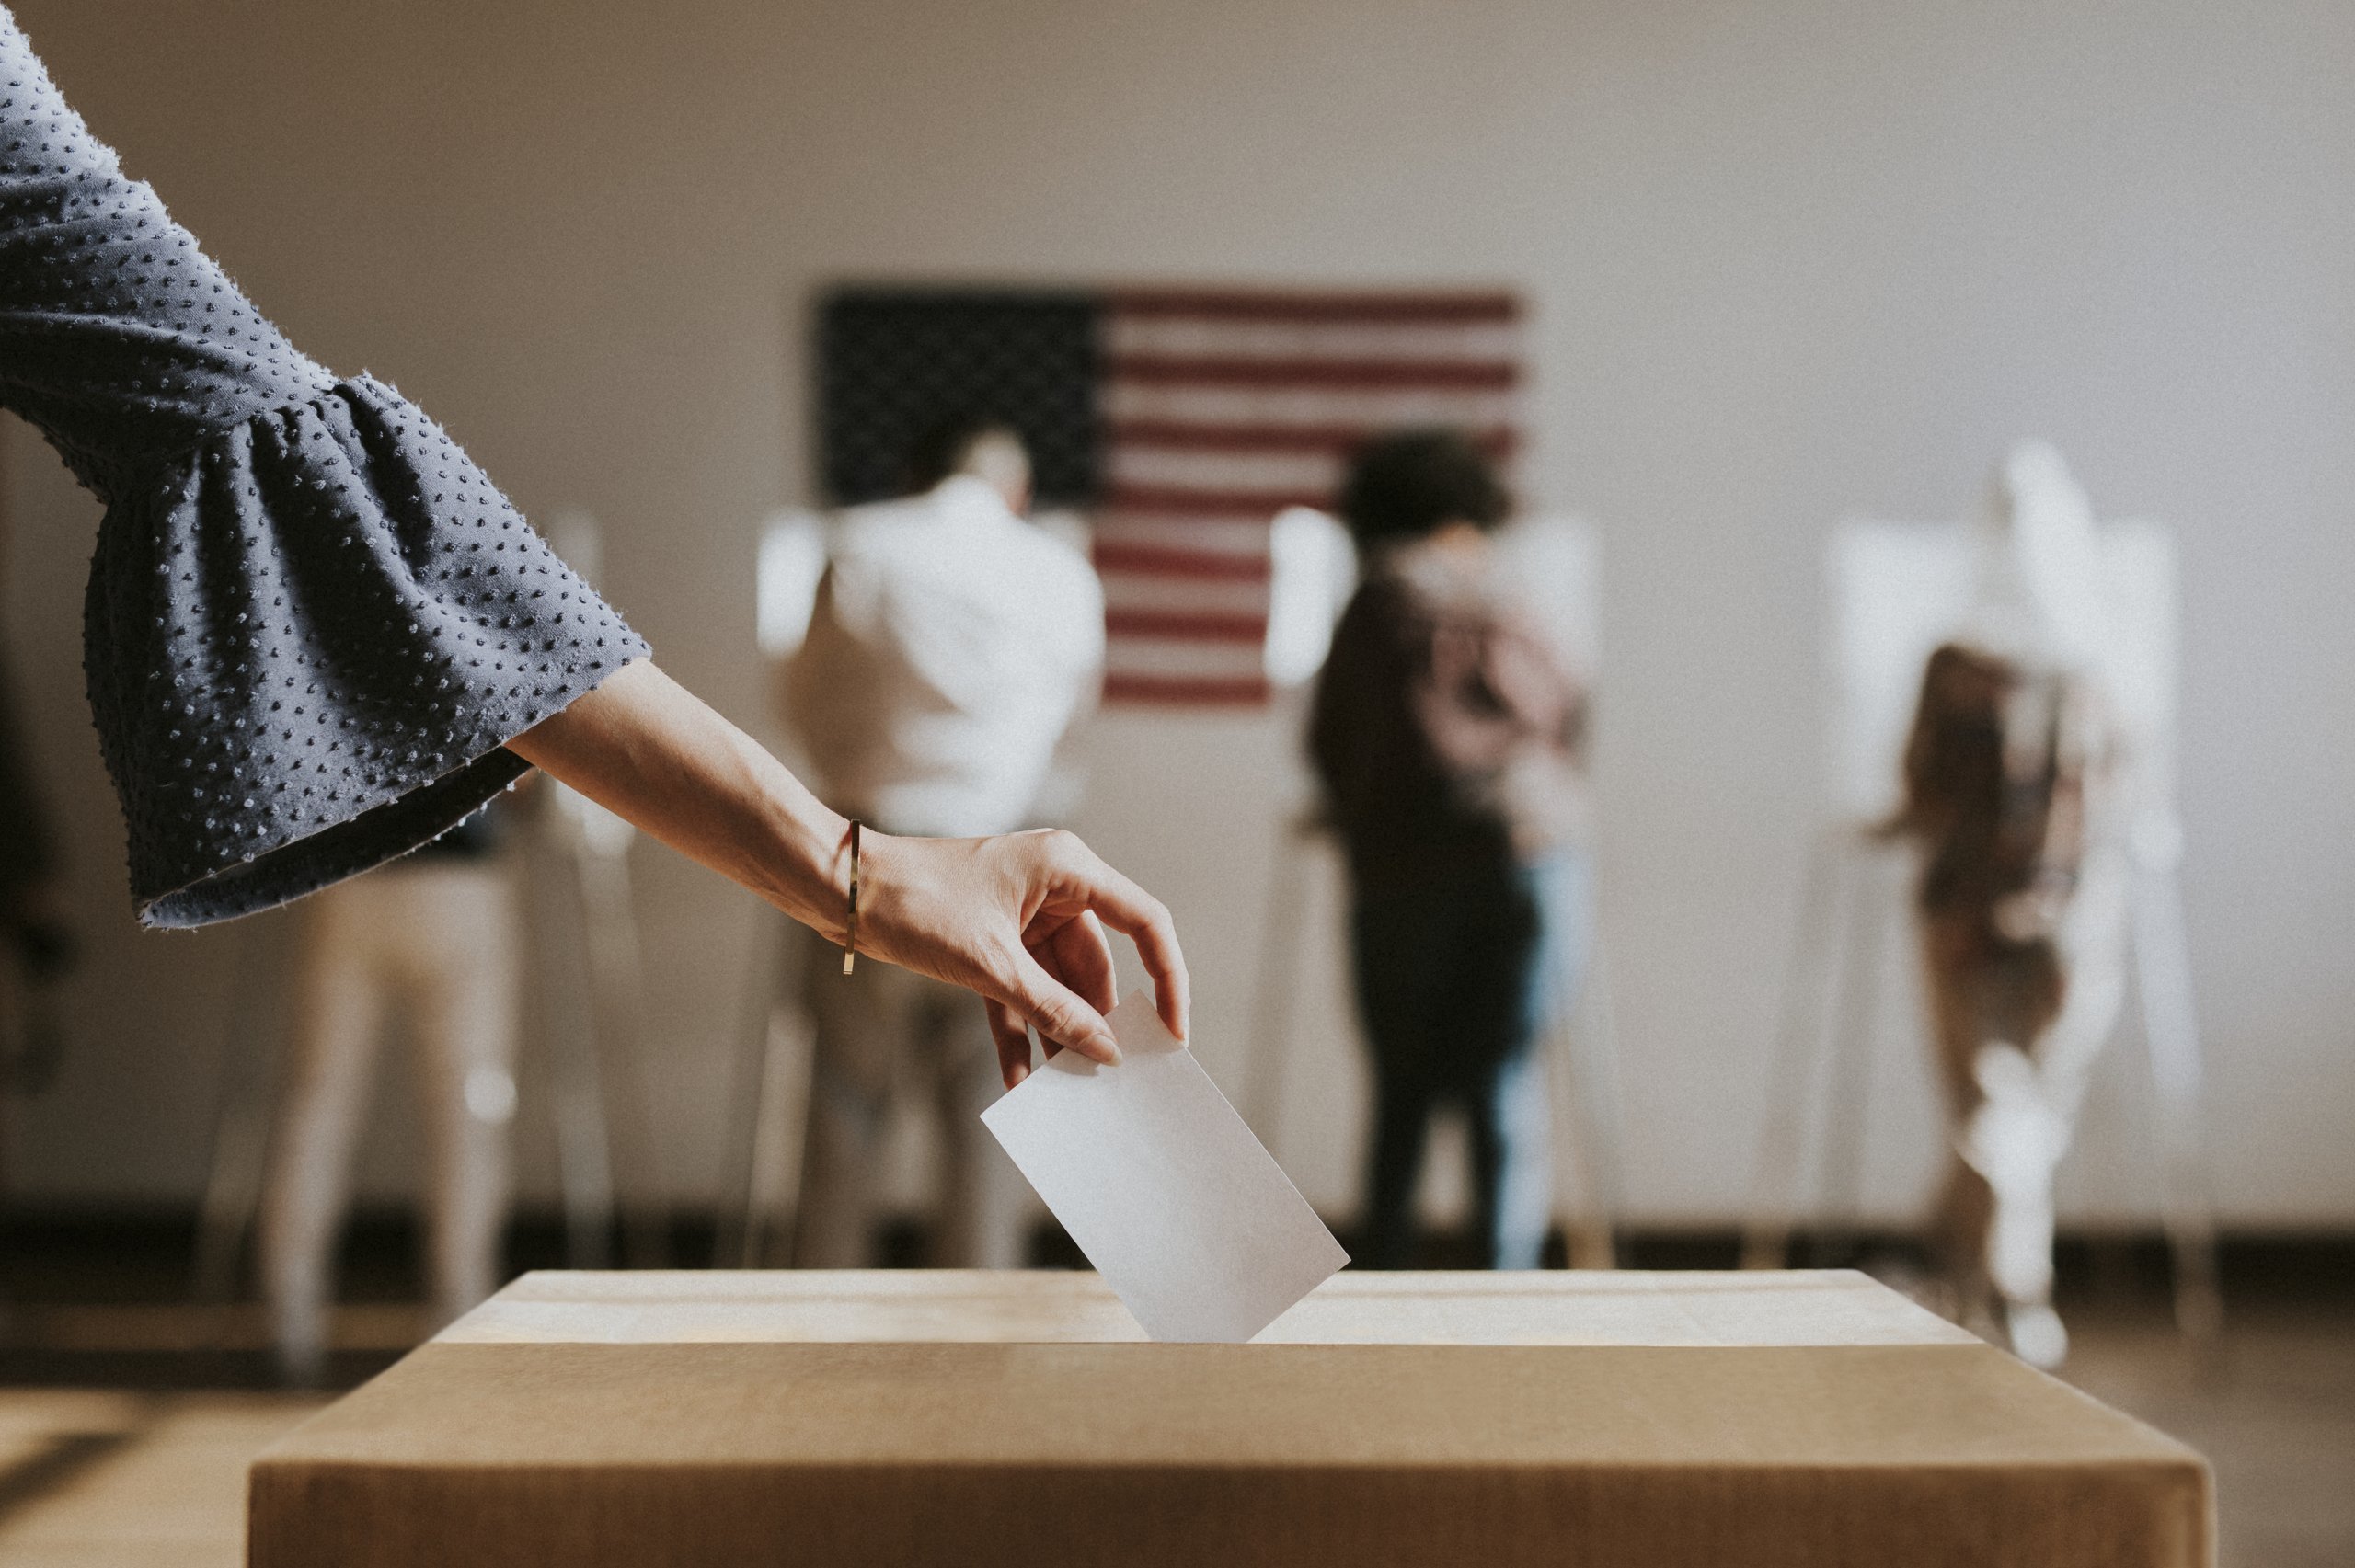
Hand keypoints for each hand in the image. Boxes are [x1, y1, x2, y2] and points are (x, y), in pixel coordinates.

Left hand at [510, 662, 1188, 1089]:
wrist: (839, 890)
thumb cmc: (914, 903)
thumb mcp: (989, 965)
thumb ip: (1053, 1009)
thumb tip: (1105, 1051)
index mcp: (1067, 869)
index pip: (1145, 923)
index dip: (1169, 978)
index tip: (1173, 1034)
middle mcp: (1053, 888)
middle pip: (1100, 965)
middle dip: (1100, 1021)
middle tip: (1111, 1078)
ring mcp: (1021, 917)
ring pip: (1059, 986)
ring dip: (1058, 1033)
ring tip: (1067, 1089)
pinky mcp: (991, 943)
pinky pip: (1020, 994)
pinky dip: (1020, 1031)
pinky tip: (1022, 1082)